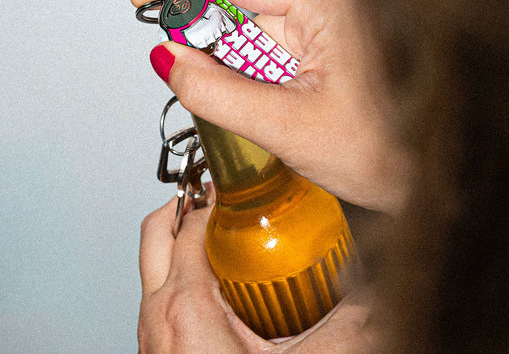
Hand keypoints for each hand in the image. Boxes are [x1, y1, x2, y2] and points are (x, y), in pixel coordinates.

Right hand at [131, 0, 413, 213]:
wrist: (417, 177)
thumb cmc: (381, 151)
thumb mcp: (286, 126)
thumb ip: (217, 93)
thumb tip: (167, 58)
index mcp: (326, 6)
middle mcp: (322, 8)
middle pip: (236, 5)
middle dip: (201, 39)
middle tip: (184, 73)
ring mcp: (317, 29)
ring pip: (243, 33)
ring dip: (224, 66)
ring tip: (252, 108)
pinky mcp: (312, 50)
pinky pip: (259, 52)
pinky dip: (239, 75)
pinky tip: (255, 103)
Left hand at [138, 189, 377, 353]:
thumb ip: (347, 317)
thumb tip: (373, 290)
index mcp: (184, 307)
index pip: (189, 226)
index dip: (211, 199)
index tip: (232, 188)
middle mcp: (156, 314)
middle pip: (156, 231)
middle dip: (184, 205)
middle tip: (214, 198)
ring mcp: (151, 332)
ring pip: (153, 262)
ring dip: (182, 240)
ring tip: (218, 236)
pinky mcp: (156, 347)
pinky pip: (158, 292)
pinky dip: (181, 272)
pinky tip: (216, 283)